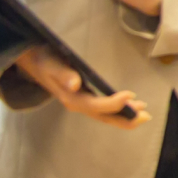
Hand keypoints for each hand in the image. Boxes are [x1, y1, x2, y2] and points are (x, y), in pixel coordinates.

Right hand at [13, 45, 148, 128]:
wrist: (30, 60)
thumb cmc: (43, 59)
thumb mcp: (50, 63)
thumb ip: (62, 74)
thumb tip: (75, 84)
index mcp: (71, 98)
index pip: (96, 105)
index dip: (113, 103)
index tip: (130, 95)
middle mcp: (77, 104)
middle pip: (104, 116)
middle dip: (125, 118)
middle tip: (147, 116)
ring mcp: (81, 102)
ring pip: (105, 114)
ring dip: (125, 115)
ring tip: (145, 112)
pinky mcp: (83, 98)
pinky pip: (103, 108)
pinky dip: (118, 108)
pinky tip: (131, 104)